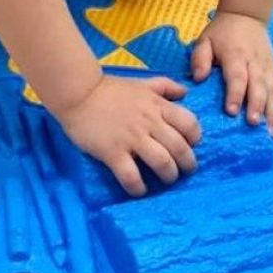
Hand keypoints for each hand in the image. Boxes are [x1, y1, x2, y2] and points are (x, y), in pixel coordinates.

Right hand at [56, 75, 200, 196]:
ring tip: (167, 180)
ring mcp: (132, 139)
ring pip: (162, 162)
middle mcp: (150, 123)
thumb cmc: (110, 89)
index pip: (189, 123)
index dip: (195, 137)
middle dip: (188, 163)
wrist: (78, 93)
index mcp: (158, 106)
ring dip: (169, 175)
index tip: (191, 145)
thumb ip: (165, 86)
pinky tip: (140, 190)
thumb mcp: (142, 82)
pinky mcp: (112, 152)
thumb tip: (185, 91)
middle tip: (185, 170)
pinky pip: (131, 175)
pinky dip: (138, 187)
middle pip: (179, 147)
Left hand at [191, 12, 272, 134]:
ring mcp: (268, 67)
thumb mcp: (205, 40)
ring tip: (268, 131)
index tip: (232, 111)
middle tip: (253, 124)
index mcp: (236, 55)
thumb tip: (198, 79)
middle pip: (259, 86)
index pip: (237, 77)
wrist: (246, 15)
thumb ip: (199, 59)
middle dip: (257, 106)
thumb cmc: (222, 32)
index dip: (235, 94)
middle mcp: (255, 63)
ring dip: (272, 111)